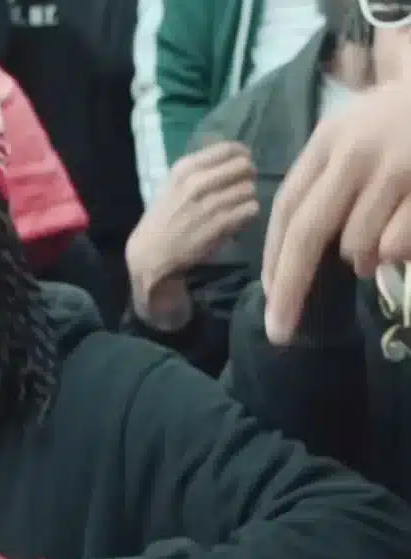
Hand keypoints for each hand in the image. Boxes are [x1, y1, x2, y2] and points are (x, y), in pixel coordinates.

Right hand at [125, 141, 257, 329]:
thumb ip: (197, 171)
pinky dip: (248, 213)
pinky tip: (239, 218)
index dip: (242, 154)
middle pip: (243, 167)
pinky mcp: (218, 226)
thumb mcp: (171, 186)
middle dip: (248, 175)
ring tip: (239, 204)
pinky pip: (249, 210)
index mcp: (183, 170)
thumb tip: (231, 159)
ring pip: (248, 189)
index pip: (226, 149)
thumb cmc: (162, 219)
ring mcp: (208, 205)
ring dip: (248, 196)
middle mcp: (196, 183)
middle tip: (244, 184)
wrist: (151, 253)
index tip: (243, 161)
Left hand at [263, 81, 410, 343]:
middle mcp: (357, 150)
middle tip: (278, 330)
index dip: (273, 256)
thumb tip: (305, 260)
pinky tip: (408, 231)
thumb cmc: (407, 121)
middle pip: (307, 232)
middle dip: (289, 287)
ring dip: (364, 259)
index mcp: (329, 138)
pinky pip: (395, 246)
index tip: (268, 296)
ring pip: (358, 245)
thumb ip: (330, 190)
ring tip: (386, 236)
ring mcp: (398, 166)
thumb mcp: (359, 140)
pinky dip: (398, 252)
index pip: (287, 206)